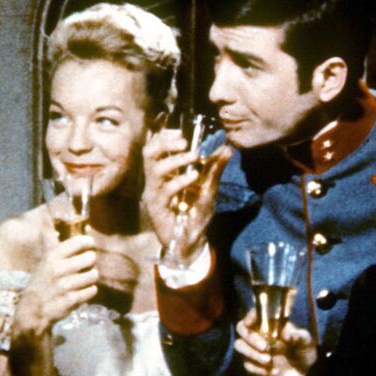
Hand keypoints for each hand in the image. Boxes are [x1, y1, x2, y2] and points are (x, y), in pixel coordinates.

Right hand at [14, 234, 97, 332]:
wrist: (33, 309)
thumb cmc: (42, 282)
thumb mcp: (44, 261)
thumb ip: (50, 242)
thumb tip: (48, 220)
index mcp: (52, 257)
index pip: (78, 242)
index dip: (88, 242)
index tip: (89, 245)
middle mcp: (58, 269)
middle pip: (91, 257)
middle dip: (91, 261)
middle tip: (86, 265)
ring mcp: (65, 285)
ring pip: (94, 274)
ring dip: (91, 277)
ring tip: (84, 279)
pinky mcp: (71, 300)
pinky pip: (92, 290)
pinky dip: (89, 291)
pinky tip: (81, 291)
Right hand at [141, 129, 230, 264]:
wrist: (191, 242)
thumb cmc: (195, 215)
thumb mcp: (209, 188)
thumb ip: (215, 169)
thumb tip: (227, 148)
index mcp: (164, 173)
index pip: (155, 147)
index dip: (165, 136)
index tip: (181, 133)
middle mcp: (155, 181)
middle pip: (149, 153)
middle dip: (165, 143)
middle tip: (185, 142)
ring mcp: (154, 194)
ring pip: (154, 169)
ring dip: (175, 160)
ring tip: (194, 158)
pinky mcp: (156, 208)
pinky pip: (164, 190)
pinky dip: (180, 181)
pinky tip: (194, 178)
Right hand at [235, 308, 317, 375]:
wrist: (303, 373)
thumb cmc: (303, 351)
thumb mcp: (306, 342)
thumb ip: (298, 336)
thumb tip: (286, 332)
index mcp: (270, 323)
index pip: (255, 314)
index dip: (250, 316)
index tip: (251, 322)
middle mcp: (259, 333)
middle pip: (242, 328)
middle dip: (251, 337)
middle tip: (265, 347)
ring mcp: (254, 348)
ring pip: (239, 346)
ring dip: (252, 354)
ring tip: (269, 361)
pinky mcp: (253, 363)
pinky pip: (247, 364)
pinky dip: (259, 369)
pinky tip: (274, 372)